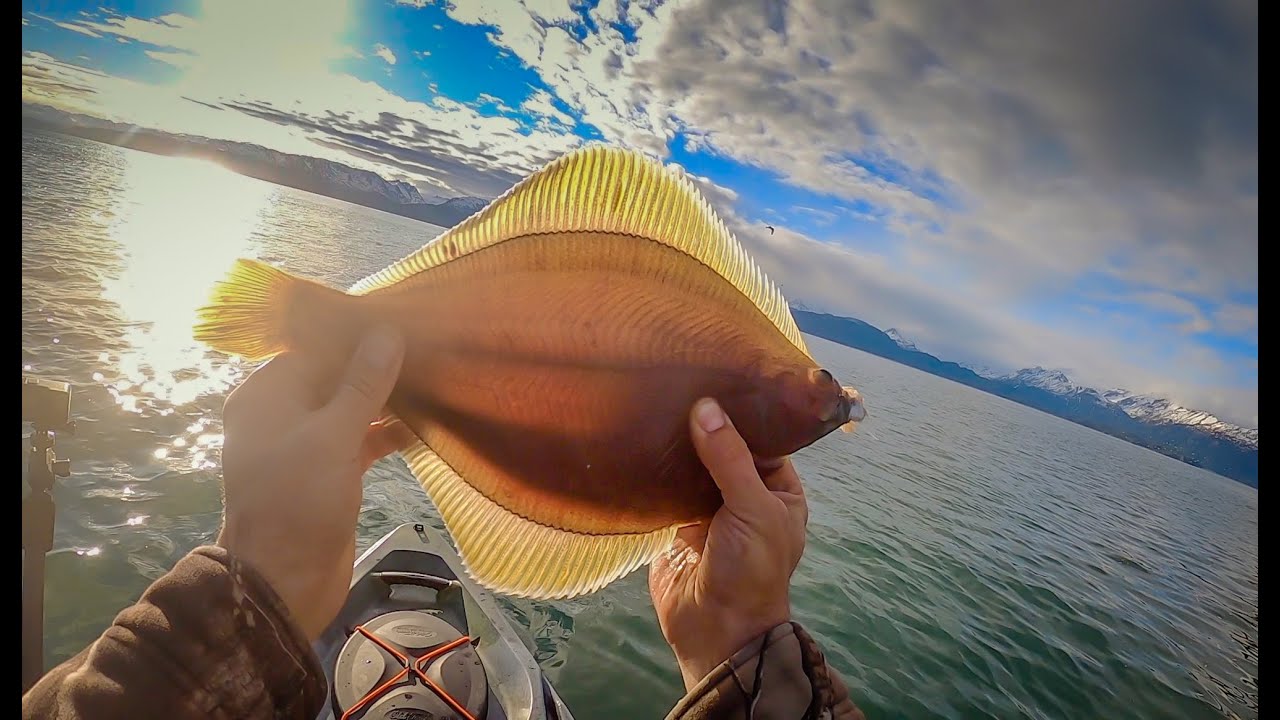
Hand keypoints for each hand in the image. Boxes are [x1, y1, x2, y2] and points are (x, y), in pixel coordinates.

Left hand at [217, 326, 410, 639]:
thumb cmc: (299, 501)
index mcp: (266, 396)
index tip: (401, 320)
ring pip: (349, 409)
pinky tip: (422, 425)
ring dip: (385, 400)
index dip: (355, 335)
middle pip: (333, 376)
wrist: (285, 582)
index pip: (313, 348)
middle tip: (426, 347)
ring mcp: (304, 445)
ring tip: (432, 380)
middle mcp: (281, 414)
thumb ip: (363, 384)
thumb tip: (387, 333)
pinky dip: (385, 434)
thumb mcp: (334, 435)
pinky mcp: (327, 472)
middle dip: (376, 366)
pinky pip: (358, 440)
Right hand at [649, 398, 808, 689]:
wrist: (715, 631)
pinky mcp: (677, 524)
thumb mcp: (752, 508)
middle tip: (679, 382)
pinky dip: (657, 470)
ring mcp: (710, 511)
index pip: (763, 440)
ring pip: (694, 468)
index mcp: (779, 492)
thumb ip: (728, 457)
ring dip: (679, 446)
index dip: (744, 413)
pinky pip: (667, 489)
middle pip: (725, 450)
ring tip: (657, 402)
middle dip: (706, 426)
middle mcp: (746, 497)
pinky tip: (641, 439)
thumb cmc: (751, 570)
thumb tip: (705, 406)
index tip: (718, 376)